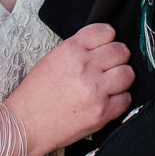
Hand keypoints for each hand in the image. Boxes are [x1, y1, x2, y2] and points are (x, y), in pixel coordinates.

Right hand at [5, 22, 131, 155]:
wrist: (26, 124)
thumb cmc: (36, 94)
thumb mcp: (52, 59)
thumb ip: (78, 50)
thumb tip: (102, 46)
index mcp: (71, 50)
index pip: (106, 31)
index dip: (108, 39)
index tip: (105, 47)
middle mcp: (85, 66)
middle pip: (121, 51)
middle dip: (117, 58)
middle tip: (109, 67)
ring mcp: (95, 90)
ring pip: (128, 74)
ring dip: (121, 79)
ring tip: (109, 85)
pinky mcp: (103, 112)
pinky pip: (126, 99)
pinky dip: (119, 100)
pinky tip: (106, 101)